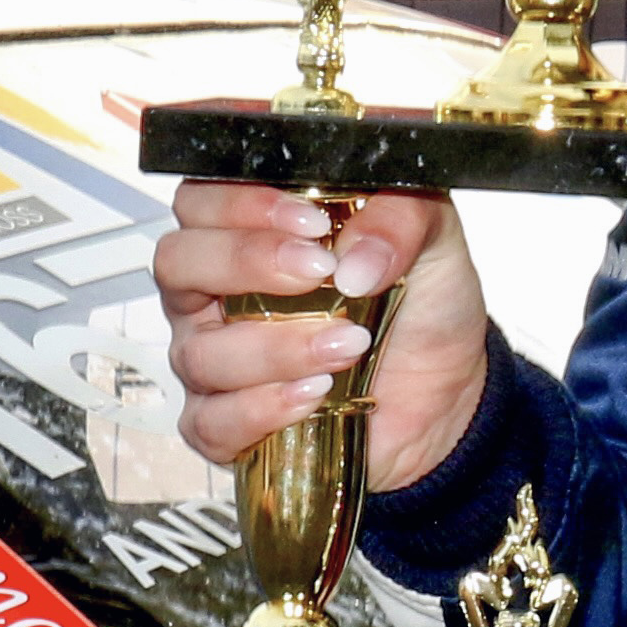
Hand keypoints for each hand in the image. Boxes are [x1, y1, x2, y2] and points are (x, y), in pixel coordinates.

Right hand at [155, 184, 489, 486]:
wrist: (448, 394)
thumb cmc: (420, 309)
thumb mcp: (433, 242)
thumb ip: (402, 220)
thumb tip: (356, 259)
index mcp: (251, 234)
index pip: (203, 200)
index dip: (244, 204)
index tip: (312, 222)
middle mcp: (216, 294)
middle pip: (178, 264)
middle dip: (245, 262)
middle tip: (319, 273)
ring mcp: (214, 362)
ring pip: (199, 352)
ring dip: (276, 348)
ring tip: (348, 344)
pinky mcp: (226, 426)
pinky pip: (209, 422)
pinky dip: (262, 409)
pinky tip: (316, 394)